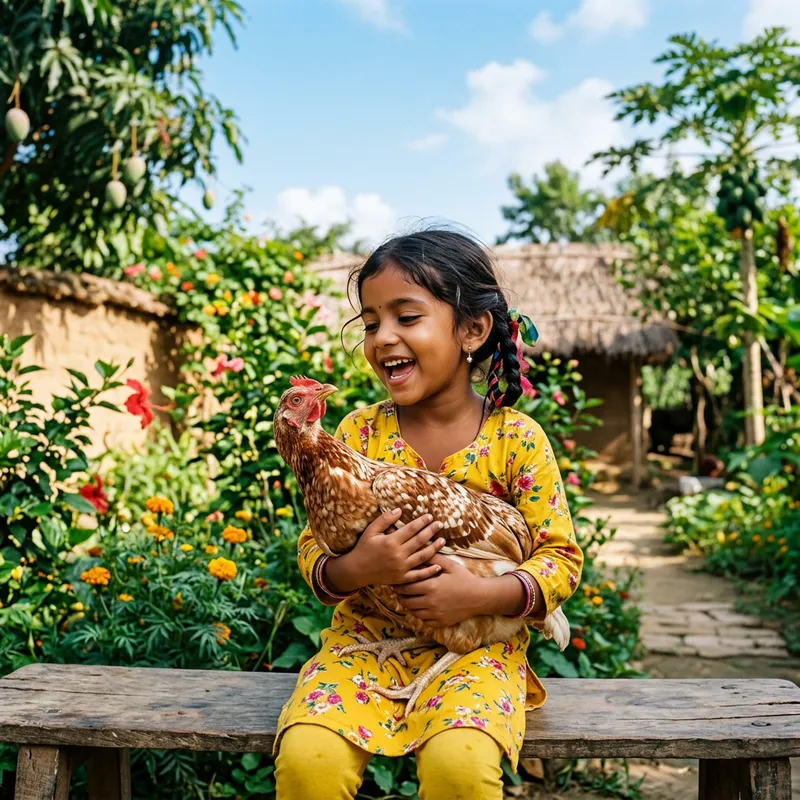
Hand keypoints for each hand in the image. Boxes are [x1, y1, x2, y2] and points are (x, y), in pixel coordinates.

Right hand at [323, 508, 445, 592]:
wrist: (357, 570)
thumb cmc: (363, 548)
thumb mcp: (371, 531)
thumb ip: (385, 519)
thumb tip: (399, 510)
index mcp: (391, 541)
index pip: (411, 529)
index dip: (422, 522)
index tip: (429, 516)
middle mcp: (398, 554)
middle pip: (419, 541)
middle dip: (431, 531)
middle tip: (440, 524)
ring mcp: (401, 568)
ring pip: (422, 557)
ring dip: (434, 548)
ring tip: (442, 541)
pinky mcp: (401, 578)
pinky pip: (418, 575)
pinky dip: (429, 571)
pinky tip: (438, 566)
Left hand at [394, 555, 531, 625]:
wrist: (479, 596)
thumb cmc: (464, 578)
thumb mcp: (450, 565)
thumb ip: (433, 557)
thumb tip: (420, 549)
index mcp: (431, 587)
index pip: (406, 587)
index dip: (399, 584)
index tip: (396, 581)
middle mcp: (430, 602)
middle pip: (406, 602)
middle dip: (400, 596)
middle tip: (399, 591)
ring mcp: (435, 614)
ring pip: (413, 613)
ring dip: (409, 606)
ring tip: (409, 599)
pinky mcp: (441, 622)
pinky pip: (424, 621)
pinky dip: (421, 616)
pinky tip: (423, 608)